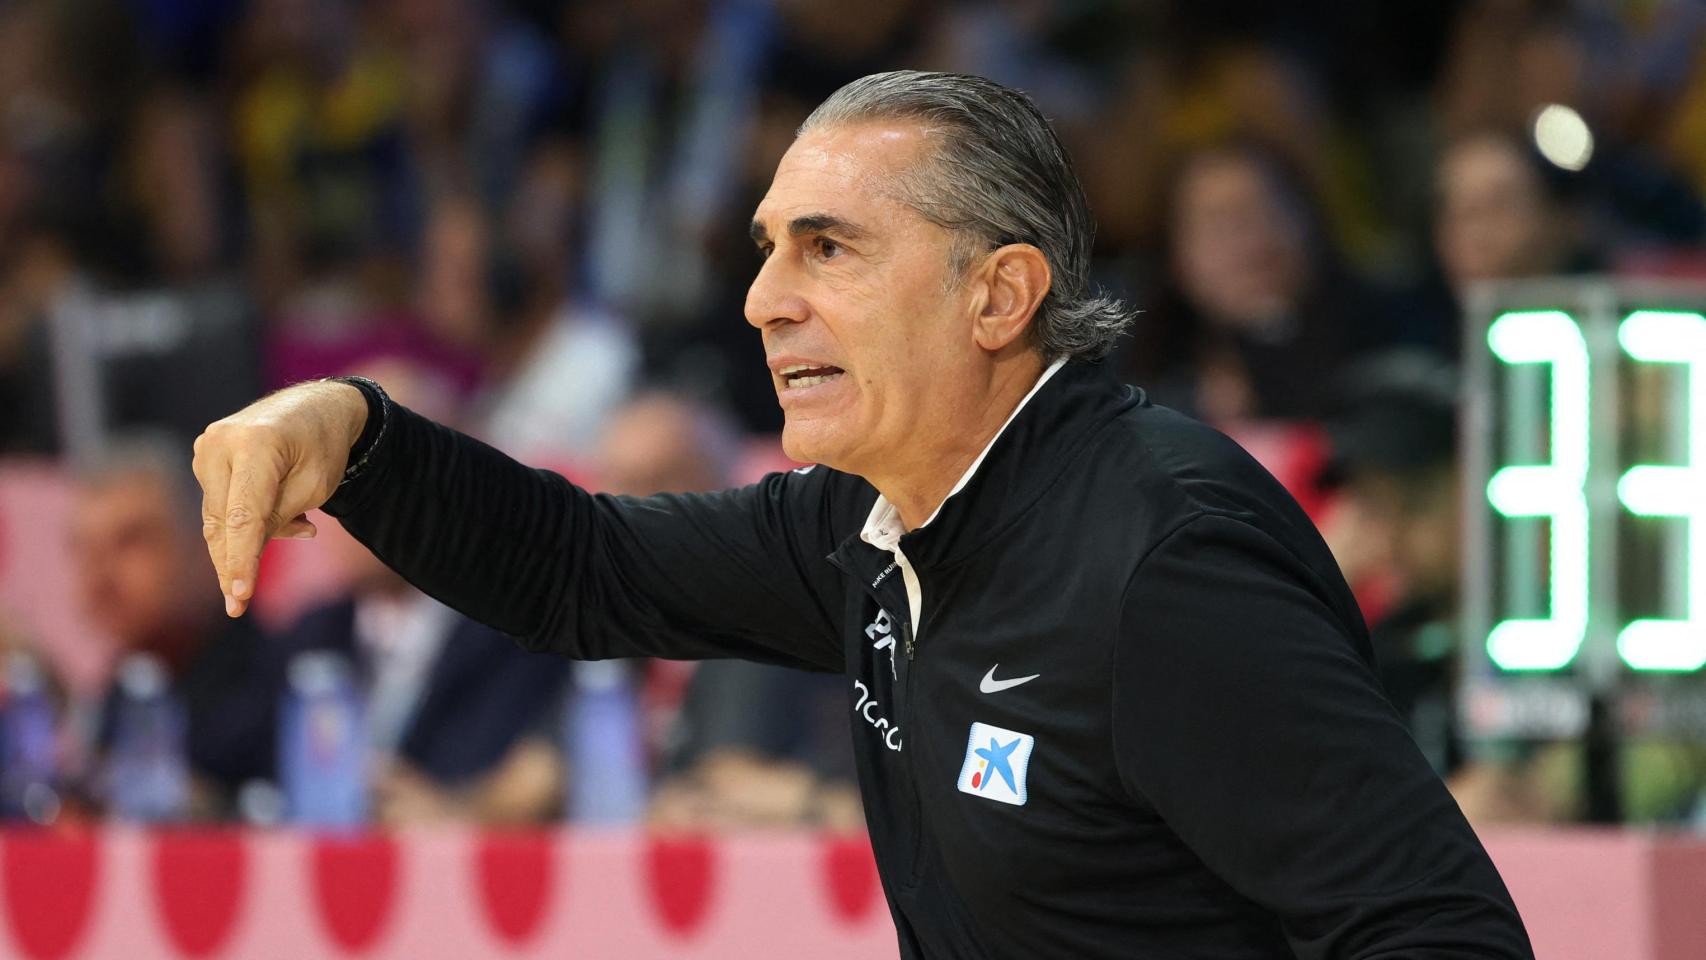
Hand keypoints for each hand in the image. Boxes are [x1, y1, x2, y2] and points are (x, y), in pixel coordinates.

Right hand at [191, 380, 368, 616]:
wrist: (318, 408)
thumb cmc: (324, 448)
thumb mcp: (314, 487)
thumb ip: (277, 519)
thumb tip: (245, 554)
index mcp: (256, 444)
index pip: (243, 516)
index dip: (240, 561)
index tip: (238, 598)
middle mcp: (221, 443)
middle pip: (222, 521)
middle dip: (233, 564)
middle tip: (238, 606)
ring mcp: (207, 447)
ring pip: (218, 517)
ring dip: (248, 538)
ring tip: (300, 525)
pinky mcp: (204, 457)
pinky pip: (220, 504)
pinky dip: (244, 522)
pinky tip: (288, 516)